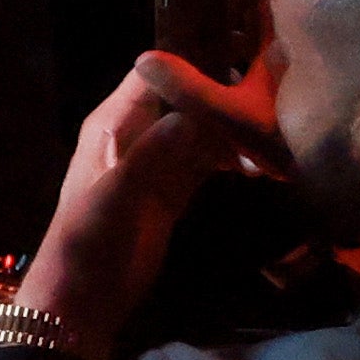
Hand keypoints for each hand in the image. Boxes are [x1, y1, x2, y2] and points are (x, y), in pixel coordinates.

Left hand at [20, 51, 283, 357]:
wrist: (82, 297)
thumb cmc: (88, 240)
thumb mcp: (119, 193)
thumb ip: (155, 151)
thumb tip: (200, 112)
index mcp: (112, 122)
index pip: (153, 74)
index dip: (193, 63)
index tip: (242, 62)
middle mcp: (135, 132)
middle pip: (185, 99)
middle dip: (225, 98)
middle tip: (275, 102)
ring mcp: (157, 161)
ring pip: (202, 130)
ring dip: (235, 131)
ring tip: (277, 133)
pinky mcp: (174, 189)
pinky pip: (208, 161)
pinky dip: (233, 159)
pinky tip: (264, 162)